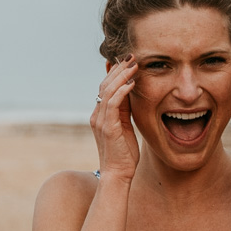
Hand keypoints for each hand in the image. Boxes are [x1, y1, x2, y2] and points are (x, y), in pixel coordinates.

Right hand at [90, 57, 138, 181]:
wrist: (118, 173)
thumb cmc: (124, 153)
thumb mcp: (125, 126)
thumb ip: (124, 110)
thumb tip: (130, 93)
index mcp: (100, 115)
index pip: (104, 87)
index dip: (115, 72)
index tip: (127, 60)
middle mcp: (96, 115)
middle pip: (104, 85)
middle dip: (118, 69)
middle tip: (132, 56)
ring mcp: (100, 121)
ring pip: (107, 91)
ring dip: (122, 76)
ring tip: (134, 65)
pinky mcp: (107, 127)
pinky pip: (112, 104)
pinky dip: (122, 91)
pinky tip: (132, 83)